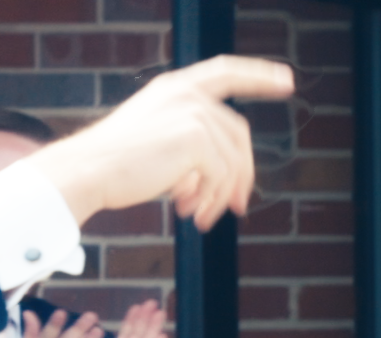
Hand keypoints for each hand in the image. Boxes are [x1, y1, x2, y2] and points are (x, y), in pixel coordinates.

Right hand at [20, 55, 294, 229]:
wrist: (87, 171)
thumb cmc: (119, 164)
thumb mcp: (161, 142)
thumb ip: (198, 146)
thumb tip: (238, 186)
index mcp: (175, 88)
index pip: (225, 72)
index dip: (258, 75)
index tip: (286, 81)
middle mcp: (186, 94)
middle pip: (239, 136)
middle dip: (242, 175)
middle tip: (236, 208)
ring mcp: (192, 112)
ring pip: (233, 163)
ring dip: (220, 195)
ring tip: (200, 216)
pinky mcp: (196, 137)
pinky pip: (223, 177)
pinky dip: (212, 200)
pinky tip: (190, 213)